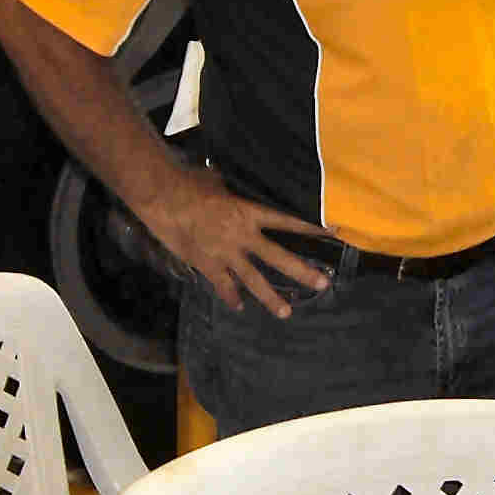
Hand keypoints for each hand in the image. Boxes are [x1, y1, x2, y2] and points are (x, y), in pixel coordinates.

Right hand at [139, 166, 333, 316]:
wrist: (163, 198)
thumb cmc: (188, 183)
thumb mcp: (217, 182)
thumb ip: (231, 189)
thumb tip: (231, 182)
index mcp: (248, 212)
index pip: (286, 221)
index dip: (309, 227)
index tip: (331, 233)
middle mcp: (242, 236)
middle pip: (278, 257)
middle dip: (301, 272)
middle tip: (322, 284)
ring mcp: (225, 253)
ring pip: (254, 280)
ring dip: (271, 298)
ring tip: (287, 312)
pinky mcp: (207, 264)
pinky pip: (223, 285)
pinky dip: (230, 296)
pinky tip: (238, 306)